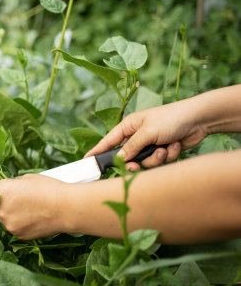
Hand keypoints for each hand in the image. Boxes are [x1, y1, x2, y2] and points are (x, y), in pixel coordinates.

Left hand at [0, 174, 68, 239]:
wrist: (66, 208)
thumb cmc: (48, 189)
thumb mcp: (26, 178)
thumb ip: (11, 184)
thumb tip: (8, 188)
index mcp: (0, 191)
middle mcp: (0, 209)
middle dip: (3, 200)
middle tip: (20, 197)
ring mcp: (8, 224)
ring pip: (4, 217)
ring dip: (11, 213)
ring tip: (30, 208)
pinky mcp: (18, 235)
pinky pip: (14, 227)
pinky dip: (20, 222)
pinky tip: (33, 217)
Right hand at [85, 100, 207, 170]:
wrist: (199, 120)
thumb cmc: (170, 118)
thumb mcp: (147, 132)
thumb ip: (131, 147)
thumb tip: (118, 158)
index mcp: (129, 126)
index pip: (108, 140)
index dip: (98, 150)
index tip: (87, 160)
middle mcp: (138, 136)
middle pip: (127, 157)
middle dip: (135, 162)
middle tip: (137, 166)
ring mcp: (150, 145)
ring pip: (144, 163)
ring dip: (156, 159)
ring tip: (165, 149)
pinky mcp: (163, 152)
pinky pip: (159, 162)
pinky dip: (169, 156)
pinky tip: (176, 145)